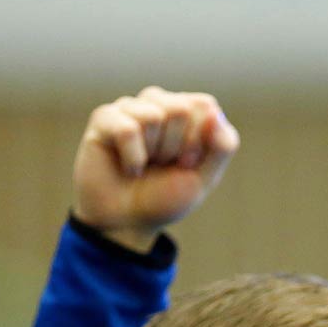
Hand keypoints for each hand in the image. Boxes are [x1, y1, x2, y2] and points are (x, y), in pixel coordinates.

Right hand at [71, 87, 239, 252]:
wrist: (128, 223)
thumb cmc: (165, 198)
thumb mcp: (204, 177)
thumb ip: (223, 146)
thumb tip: (216, 113)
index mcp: (186, 111)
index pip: (204, 105)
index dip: (199, 142)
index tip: (187, 163)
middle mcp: (158, 103)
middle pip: (180, 109)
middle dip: (175, 148)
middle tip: (162, 165)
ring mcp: (130, 108)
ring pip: (154, 116)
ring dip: (153, 152)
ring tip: (145, 165)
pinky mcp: (104, 119)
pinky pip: (127, 129)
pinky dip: (133, 158)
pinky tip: (128, 168)